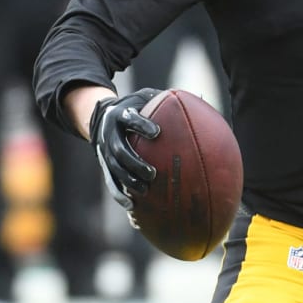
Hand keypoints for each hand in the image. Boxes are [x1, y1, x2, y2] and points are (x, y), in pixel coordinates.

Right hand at [89, 88, 162, 209]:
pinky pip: (110, 181)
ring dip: (128, 181)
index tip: (157, 133)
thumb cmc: (136, 106)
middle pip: (119, 150)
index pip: (130, 119)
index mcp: (121, 114)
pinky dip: (120, 194)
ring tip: (145, 190)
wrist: (102, 116)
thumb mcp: (146, 97)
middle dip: (135, 162)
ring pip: (114, 168)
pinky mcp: (104, 164)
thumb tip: (201, 99)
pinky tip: (132, 206)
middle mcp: (110, 133)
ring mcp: (104, 151)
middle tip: (153, 173)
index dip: (141, 125)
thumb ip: (167, 99)